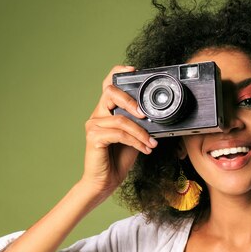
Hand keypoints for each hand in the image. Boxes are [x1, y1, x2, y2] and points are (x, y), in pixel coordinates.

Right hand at [79, 65, 157, 199]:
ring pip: (120, 118)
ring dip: (140, 132)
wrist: (105, 181)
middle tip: (146, 115)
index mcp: (107, 110)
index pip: (109, 85)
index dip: (118, 73)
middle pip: (110, 93)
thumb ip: (140, 124)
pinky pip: (118, 133)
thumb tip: (157, 116)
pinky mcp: (94, 138)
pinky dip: (135, 140)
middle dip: (131, 101)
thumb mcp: (134, 137)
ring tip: (151, 143)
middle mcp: (97, 114)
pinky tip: (144, 148)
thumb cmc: (118, 158)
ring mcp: (93, 125)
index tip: (134, 70)